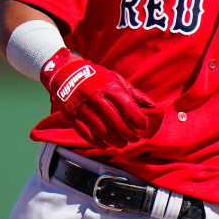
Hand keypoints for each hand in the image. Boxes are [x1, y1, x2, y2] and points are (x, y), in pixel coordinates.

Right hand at [40, 48, 158, 146]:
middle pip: (116, 121)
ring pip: (102, 130)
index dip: (138, 118)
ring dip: (115, 140)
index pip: (127, 106)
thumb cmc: (96, 77)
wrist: (67, 73)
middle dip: (128, 133)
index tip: (144, 126)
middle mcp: (96, 99)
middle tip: (135, 139)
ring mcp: (83, 109)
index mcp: (109, 88)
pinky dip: (97, 142)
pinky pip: (86, 134)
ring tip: (123, 144)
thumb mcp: (115, 79)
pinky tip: (105, 145)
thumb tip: (151, 105)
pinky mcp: (72, 117)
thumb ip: (133, 93)